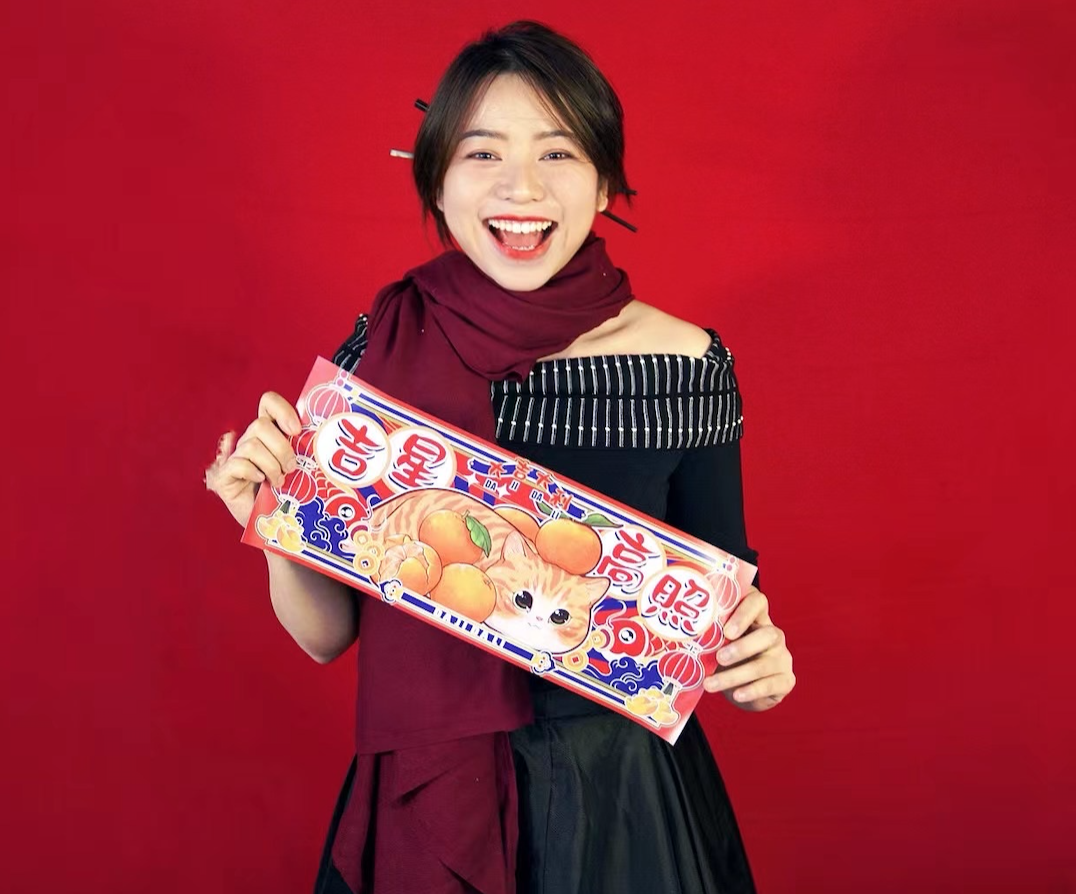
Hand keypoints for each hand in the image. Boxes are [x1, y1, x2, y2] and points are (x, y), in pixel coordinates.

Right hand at [204, 391, 301, 527]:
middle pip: (260, 425)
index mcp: (269, 434)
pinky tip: (262, 482)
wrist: (275, 526)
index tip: (297, 431)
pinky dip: (253, 472)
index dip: (282, 410)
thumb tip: (327, 442)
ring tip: (280, 482)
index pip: (268, 403)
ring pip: (251, 445)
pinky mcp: (224, 477)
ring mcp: (234, 458)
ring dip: (271, 465)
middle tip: (292, 468)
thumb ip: (306, 450)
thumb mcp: (302, 469)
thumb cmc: (290, 495)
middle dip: (281, 448)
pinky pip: (238, 464)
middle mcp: (249, 441)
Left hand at [703, 586, 794, 711]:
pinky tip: (736, 695)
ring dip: (735, 675)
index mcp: (757, 616)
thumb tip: (680, 633)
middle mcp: (773, 634)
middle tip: (718, 658)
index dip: (744, 613)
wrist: (744, 688)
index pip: (758, 602)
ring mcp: (782, 657)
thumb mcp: (718, 642)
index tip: (726, 631)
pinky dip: (752, 690)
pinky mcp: (786, 680)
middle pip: (767, 634)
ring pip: (764, 665)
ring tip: (710, 684)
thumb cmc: (726, 657)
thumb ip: (710, 633)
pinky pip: (771, 685)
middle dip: (742, 647)